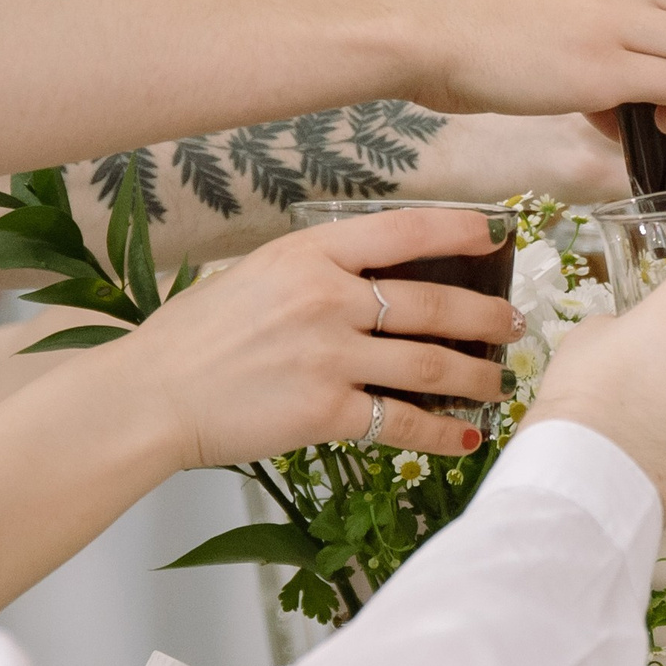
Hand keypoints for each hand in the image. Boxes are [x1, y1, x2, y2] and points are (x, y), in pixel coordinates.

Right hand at [101, 206, 520, 466]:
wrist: (150, 395)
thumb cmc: (194, 336)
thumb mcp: (253, 275)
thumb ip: (314, 273)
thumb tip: (370, 279)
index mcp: (308, 254)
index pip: (402, 230)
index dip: (458, 231)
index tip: (496, 235)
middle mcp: (326, 298)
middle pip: (433, 304)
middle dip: (486, 317)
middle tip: (515, 324)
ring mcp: (330, 356)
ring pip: (429, 365)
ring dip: (476, 376)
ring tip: (500, 381)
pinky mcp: (326, 412)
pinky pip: (401, 422)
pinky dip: (440, 432)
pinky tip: (464, 436)